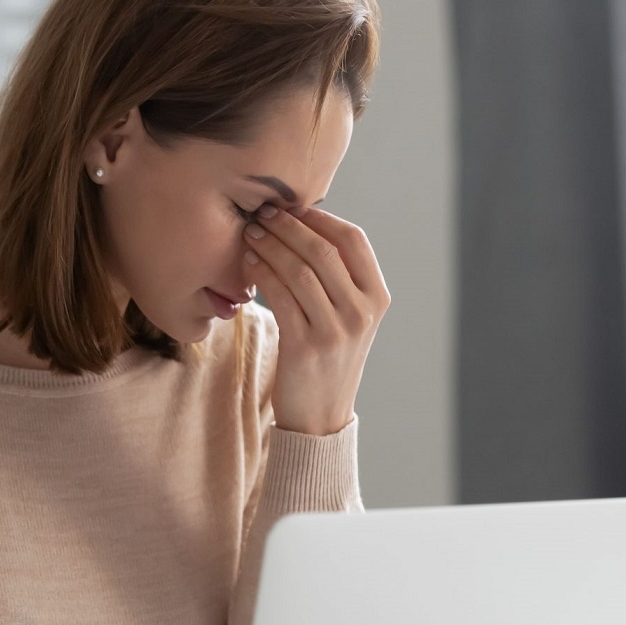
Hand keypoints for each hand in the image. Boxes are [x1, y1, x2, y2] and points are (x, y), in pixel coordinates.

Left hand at [241, 205, 389, 435]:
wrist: (320, 416)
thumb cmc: (328, 358)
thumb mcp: (349, 318)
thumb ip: (339, 278)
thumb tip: (304, 224)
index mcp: (377, 298)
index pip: (353, 240)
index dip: (320, 218)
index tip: (292, 208)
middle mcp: (361, 313)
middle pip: (323, 250)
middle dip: (289, 226)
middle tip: (263, 214)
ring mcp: (336, 331)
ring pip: (299, 270)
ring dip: (271, 245)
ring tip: (251, 233)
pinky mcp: (305, 347)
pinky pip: (279, 296)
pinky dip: (262, 272)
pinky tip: (249, 263)